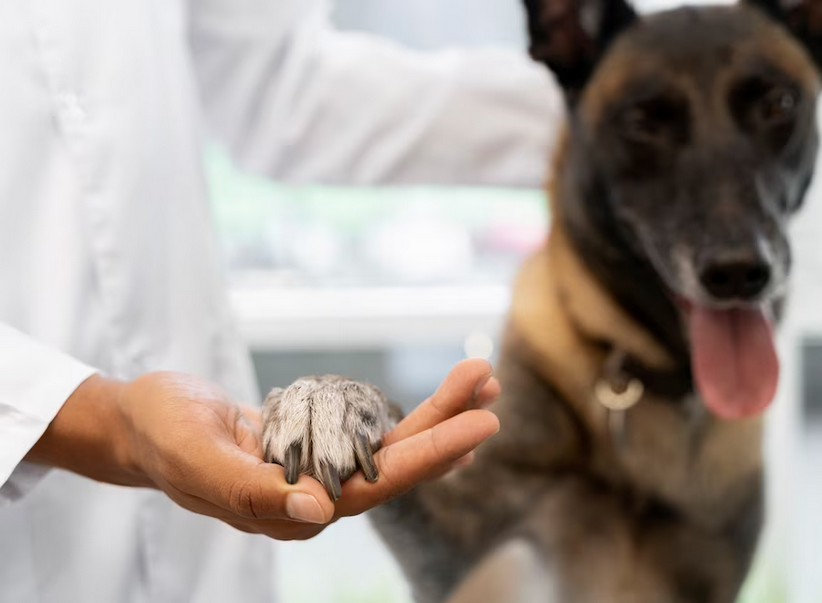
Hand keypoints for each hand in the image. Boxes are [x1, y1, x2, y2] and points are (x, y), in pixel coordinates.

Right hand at [26, 360, 499, 540]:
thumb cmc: (161, 436)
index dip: (428, 456)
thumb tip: (320, 510)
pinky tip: (446, 400)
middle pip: (396, 464)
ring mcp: (318, 470)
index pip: (374, 486)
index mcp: (289, 510)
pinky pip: (372, 430)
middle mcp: (314, 496)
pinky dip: (407, 410)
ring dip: (437, 412)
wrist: (142, 421)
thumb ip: (252, 491)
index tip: (478, 425)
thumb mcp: (194, 458)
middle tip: (491, 386)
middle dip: (447, 426)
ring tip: (480, 377)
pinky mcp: (317, 444)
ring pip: (390, 444)